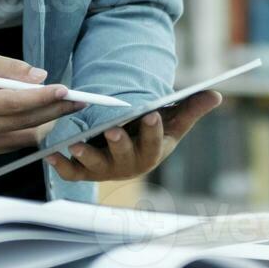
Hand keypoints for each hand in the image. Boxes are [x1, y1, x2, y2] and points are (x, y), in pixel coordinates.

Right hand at [0, 54, 85, 154]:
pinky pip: (18, 141)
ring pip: (27, 135)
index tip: (65, 90)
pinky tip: (43, 117)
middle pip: (27, 122)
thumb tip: (42, 77)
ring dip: (48, 121)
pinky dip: (32, 129)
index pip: (16, 104)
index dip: (43, 98)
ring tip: (64, 106)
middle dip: (55, 110)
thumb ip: (12, 69)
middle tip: (78, 100)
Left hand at [45, 91, 221, 182]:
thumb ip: (191, 108)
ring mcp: (106, 169)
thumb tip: (216, 95)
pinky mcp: (84, 171)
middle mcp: (129, 165)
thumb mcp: (172, 120)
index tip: (151, 114)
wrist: (128, 145)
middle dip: (119, 144)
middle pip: (125, 157)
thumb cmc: (151, 130)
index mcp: (152, 152)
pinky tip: (51, 155)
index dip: (153, 130)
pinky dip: (61, 166)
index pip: (155, 142)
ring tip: (77, 144)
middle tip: (113, 130)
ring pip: (97, 167)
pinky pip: (72, 173)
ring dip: (86, 156)